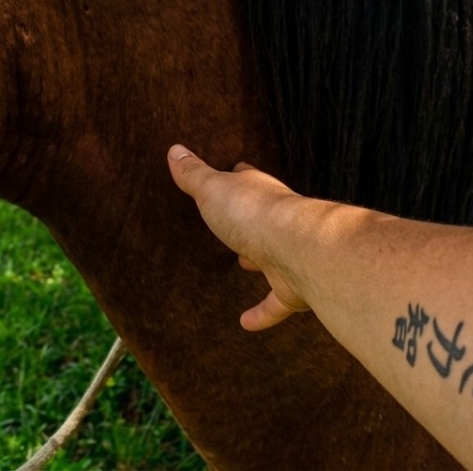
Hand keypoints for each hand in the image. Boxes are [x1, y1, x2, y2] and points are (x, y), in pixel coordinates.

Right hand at [167, 144, 310, 330]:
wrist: (298, 249)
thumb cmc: (253, 213)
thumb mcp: (212, 189)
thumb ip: (193, 174)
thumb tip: (175, 150)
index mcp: (257, 193)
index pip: (245, 178)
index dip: (236, 176)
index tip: (230, 173)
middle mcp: (276, 220)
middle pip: (261, 216)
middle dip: (248, 220)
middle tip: (234, 225)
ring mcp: (287, 254)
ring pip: (273, 256)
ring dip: (259, 260)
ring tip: (243, 263)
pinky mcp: (292, 288)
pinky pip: (275, 303)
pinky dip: (262, 313)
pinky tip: (246, 323)